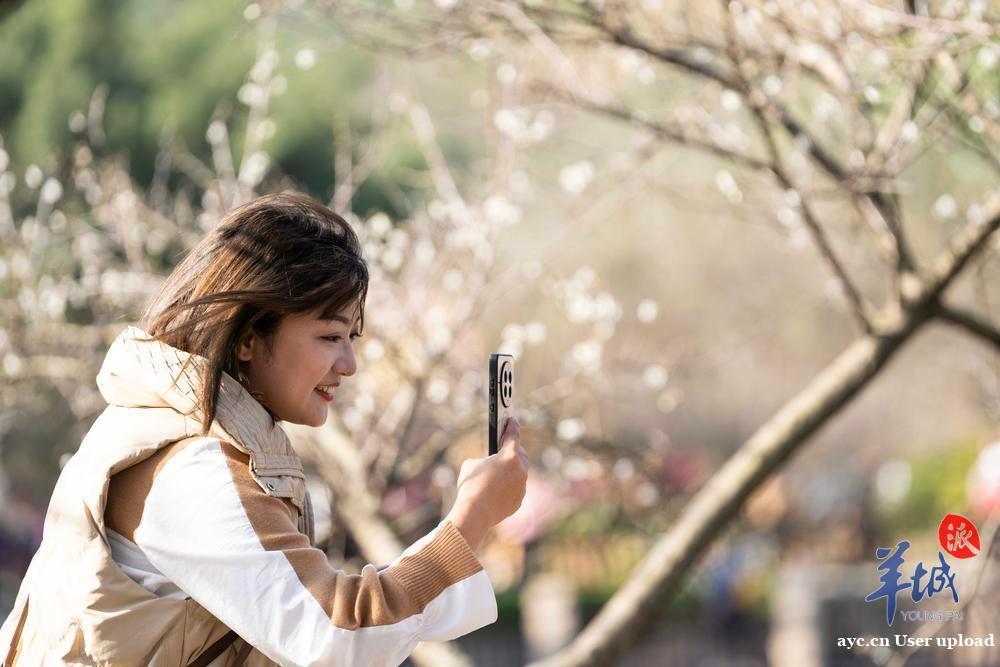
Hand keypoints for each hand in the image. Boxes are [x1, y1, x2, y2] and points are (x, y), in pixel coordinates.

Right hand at [446, 417, 528, 549]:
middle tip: (505, 448)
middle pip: (521, 455)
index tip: (512, 420)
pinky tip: (499, 488)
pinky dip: (509, 486)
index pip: (513, 435)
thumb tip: (488, 463)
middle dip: (513, 451)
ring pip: (520, 473)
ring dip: (512, 470)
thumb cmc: (470, 486)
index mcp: (509, 456)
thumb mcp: (471, 464)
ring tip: (500, 470)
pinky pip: (516, 488)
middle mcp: (520, 470)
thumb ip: (484, 459)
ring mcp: (521, 486)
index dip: (512, 426)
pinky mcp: (519, 499)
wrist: (474, 513)